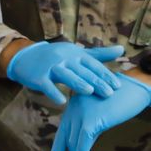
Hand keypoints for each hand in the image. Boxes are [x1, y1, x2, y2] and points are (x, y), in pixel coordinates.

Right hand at [5, 41, 124, 104]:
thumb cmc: (58, 58)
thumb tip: (122, 49)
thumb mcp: (78, 54)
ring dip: (77, 83)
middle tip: (109, 93)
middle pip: (83, 71)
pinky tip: (61, 101)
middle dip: (96, 82)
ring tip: (89, 92)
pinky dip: (54, 93)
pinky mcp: (38, 76)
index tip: (118, 86)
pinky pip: (47, 85)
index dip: (105, 75)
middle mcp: (65, 58)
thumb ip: (100, 54)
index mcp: (77, 54)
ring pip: (66, 76)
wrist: (27, 56)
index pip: (94, 65)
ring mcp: (51, 67)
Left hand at [46, 75, 150, 150]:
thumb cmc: (122, 100)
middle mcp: (74, 109)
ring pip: (73, 144)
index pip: (62, 131)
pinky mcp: (91, 120)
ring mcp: (81, 114)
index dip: (57, 150)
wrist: (137, 87)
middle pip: (64, 139)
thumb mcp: (101, 115)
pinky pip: (82, 145)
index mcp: (75, 107)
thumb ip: (91, 129)